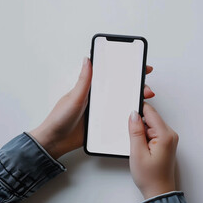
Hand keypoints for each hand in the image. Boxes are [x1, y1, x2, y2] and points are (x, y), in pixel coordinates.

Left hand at [30, 57, 154, 158]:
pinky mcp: (103, 124)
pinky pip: (118, 119)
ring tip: (143, 103)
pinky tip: (135, 117)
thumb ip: (84, 80)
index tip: (141, 68)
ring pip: (122, 104)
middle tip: (146, 90)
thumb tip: (88, 59)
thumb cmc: (60, 118)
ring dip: (134, 102)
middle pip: (122, 90)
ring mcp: (102, 112)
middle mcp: (98, 99)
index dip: (127, 71)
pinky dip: (128, 118)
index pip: (112, 75)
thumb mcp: (74, 98)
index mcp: (91, 88)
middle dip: (137, 88)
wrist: (56, 142)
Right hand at [128, 103, 178, 198]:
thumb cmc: (150, 177)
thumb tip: (134, 114)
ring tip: (139, 148)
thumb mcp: (137, 153)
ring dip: (142, 132)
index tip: (128, 112)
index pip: (151, 112)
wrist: (159, 192)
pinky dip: (145, 137)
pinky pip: (153, 132)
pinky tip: (142, 148)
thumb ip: (135, 131)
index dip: (138, 110)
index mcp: (165, 135)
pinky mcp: (166, 143)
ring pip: (151, 125)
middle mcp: (170, 134)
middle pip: (151, 118)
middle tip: (133, 140)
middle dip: (139, 124)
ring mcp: (169, 139)